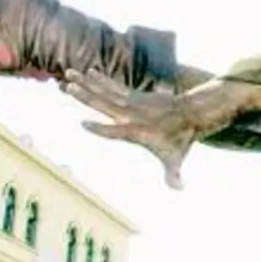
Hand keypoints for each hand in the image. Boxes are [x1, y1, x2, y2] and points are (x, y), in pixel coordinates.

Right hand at [62, 70, 222, 188]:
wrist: (192, 113)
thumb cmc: (180, 139)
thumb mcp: (175, 159)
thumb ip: (173, 175)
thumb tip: (181, 189)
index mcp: (136, 131)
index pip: (114, 131)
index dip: (99, 128)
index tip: (83, 123)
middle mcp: (131, 114)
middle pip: (103, 104)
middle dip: (86, 96)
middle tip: (68, 87)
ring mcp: (132, 102)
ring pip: (105, 90)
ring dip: (87, 82)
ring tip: (69, 74)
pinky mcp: (135, 95)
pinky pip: (114, 86)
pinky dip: (101, 79)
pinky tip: (89, 72)